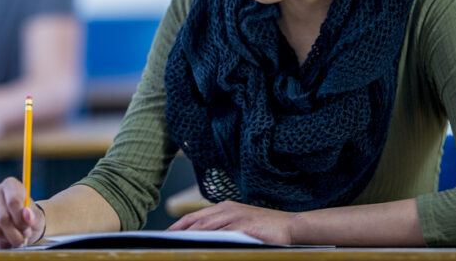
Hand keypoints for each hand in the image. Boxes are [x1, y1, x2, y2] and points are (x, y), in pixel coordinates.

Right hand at [0, 176, 43, 247]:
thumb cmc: (30, 217)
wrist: (22, 226)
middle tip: (24, 236)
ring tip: (17, 239)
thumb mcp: (37, 216)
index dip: (21, 218)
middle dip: (15, 233)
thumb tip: (26, 214)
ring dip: (8, 239)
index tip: (27, 227)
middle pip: (2, 217)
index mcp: (10, 184)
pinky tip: (7, 241)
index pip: (13, 200)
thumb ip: (34, 215)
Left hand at [167, 200, 299, 245]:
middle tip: (164, 242)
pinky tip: (200, 247)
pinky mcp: (244, 226)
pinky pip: (222, 234)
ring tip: (176, 246)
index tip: (165, 235)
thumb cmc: (266, 227)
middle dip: (178, 233)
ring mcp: (236, 217)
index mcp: (224, 207)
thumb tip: (203, 238)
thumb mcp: (240, 223)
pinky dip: (210, 240)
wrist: (291, 225)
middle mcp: (227, 209)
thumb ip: (223, 227)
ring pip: (206, 227)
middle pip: (196, 222)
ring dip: (189, 237)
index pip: (195, 216)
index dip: (178, 225)